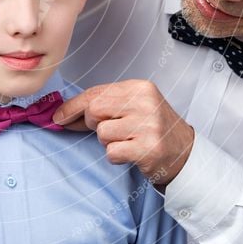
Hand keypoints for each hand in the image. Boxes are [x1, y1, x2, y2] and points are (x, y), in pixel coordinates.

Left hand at [53, 80, 194, 184]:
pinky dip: (116, 156)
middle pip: (95, 110)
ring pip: (102, 133)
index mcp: (139, 87)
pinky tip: (131, 153)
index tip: (58, 117)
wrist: (184, 152)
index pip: (96, 93)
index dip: (73, 106)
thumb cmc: (151, 128)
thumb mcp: (132, 107)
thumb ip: (102, 106)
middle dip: (93, 123)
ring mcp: (148, 125)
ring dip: (108, 142)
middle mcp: (145, 102)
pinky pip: (112, 152)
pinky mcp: (148, 148)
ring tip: (127, 141)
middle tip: (110, 130)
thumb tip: (62, 114)